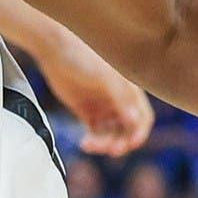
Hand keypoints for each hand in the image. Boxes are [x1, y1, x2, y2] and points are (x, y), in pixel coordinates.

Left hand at [36, 34, 154, 156]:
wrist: (54, 47)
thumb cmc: (84, 56)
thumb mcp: (105, 77)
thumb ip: (121, 98)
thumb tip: (136, 121)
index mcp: (130, 91)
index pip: (143, 118)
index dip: (139, 132)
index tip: (131, 144)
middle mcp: (119, 101)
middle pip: (127, 130)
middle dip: (121, 142)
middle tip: (110, 150)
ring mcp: (103, 107)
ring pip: (111, 134)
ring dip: (105, 143)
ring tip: (90, 145)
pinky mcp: (86, 111)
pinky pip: (95, 133)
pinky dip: (93, 141)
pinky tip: (85, 144)